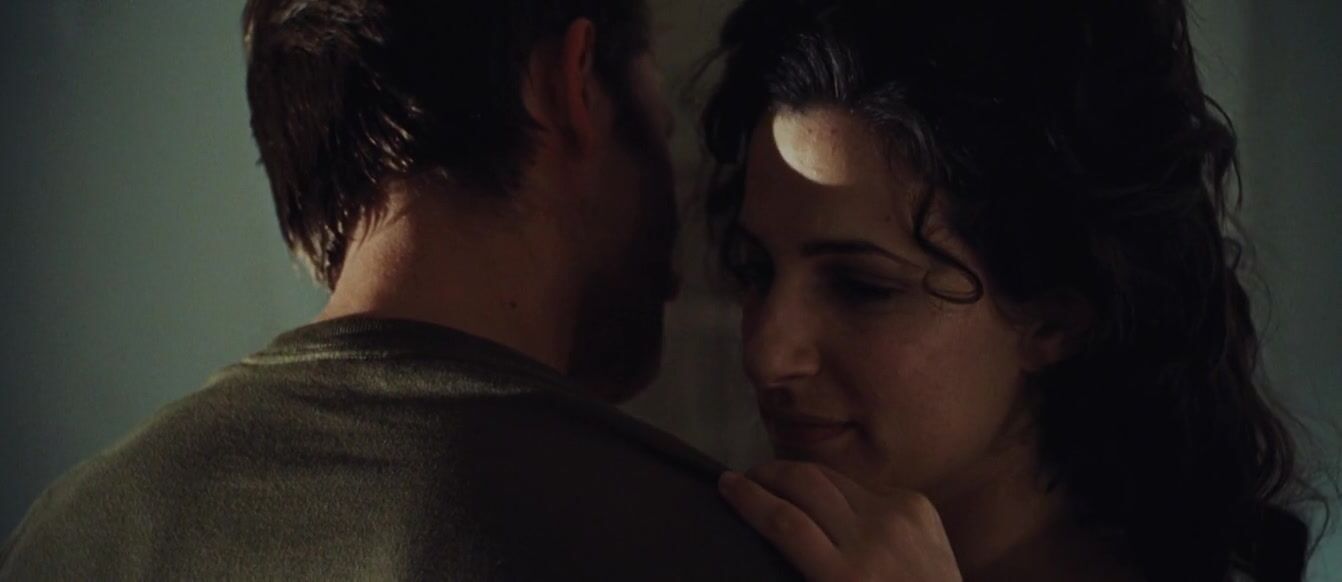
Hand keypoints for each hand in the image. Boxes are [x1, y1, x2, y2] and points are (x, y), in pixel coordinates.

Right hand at [719, 461, 961, 581]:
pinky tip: (833, 501)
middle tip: (748, 476)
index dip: (748, 498)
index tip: (725, 483)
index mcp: (846, 576)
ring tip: (780, 479)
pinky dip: (842, 491)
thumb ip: (798, 571)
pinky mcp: (917, 503)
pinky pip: (866, 487)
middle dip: (768, 473)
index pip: (784, 522)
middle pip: (805, 484)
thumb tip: (767, 529)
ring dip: (800, 474)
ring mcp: (898, 514)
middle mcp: (872, 537)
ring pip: (833, 477)